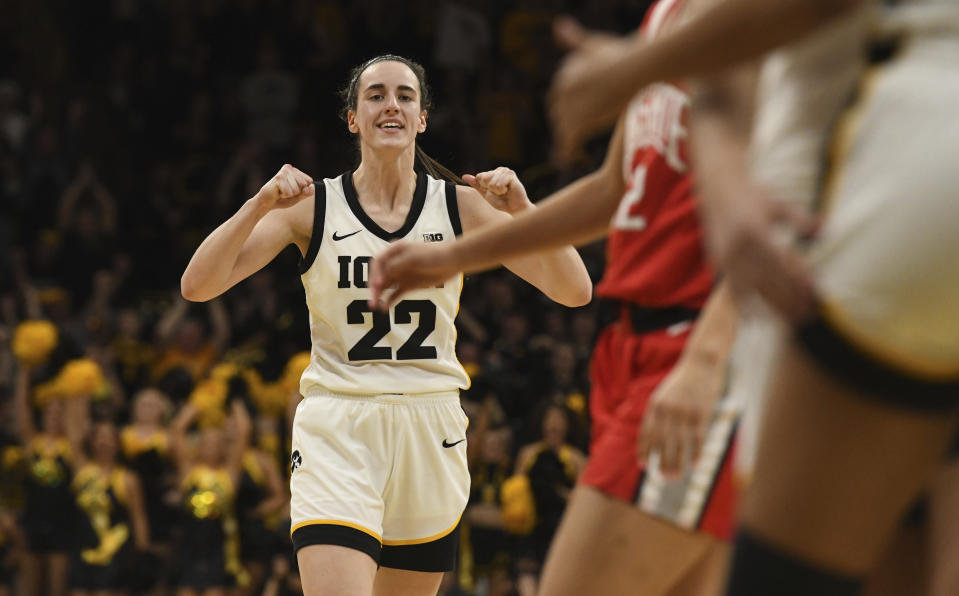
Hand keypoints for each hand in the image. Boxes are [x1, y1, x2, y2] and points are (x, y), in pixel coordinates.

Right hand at [253, 164, 313, 210]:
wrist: (266, 202)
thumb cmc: (282, 198)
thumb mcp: (298, 196)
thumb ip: (307, 192)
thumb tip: (312, 186)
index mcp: (295, 170)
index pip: (309, 181)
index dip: (302, 190)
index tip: (292, 190)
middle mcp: (289, 168)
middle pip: (304, 184)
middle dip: (296, 192)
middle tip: (285, 191)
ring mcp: (283, 172)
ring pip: (297, 189)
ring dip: (289, 194)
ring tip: (281, 191)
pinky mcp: (278, 178)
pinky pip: (289, 192)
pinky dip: (284, 195)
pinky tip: (277, 192)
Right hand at [369, 242, 458, 309]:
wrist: (452, 261)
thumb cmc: (433, 255)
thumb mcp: (413, 258)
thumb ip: (397, 265)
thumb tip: (382, 274)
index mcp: (394, 251)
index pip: (377, 262)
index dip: (375, 274)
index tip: (378, 284)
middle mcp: (394, 263)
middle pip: (379, 276)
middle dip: (374, 288)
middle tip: (372, 301)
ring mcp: (400, 275)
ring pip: (384, 286)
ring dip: (378, 296)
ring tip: (375, 307)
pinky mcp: (407, 285)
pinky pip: (394, 294)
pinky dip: (389, 301)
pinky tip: (384, 309)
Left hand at [463, 167, 531, 213]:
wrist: (513, 208)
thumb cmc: (501, 202)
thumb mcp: (485, 193)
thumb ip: (476, 184)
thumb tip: (463, 176)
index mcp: (493, 173)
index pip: (480, 176)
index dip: (484, 187)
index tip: (493, 191)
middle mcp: (499, 170)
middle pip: (484, 178)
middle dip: (490, 188)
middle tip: (499, 192)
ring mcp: (506, 171)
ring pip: (491, 182)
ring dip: (497, 191)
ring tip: (504, 192)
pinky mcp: (511, 175)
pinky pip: (499, 184)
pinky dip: (502, 190)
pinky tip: (508, 190)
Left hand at [548, 17, 636, 164]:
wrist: (635, 68)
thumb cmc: (621, 53)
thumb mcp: (594, 44)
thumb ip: (574, 39)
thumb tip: (558, 24)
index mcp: (565, 74)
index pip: (559, 94)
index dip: (564, 105)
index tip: (569, 114)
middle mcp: (563, 91)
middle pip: (559, 113)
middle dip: (563, 123)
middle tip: (567, 135)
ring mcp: (570, 107)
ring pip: (563, 128)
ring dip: (564, 139)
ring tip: (565, 153)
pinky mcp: (579, 124)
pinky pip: (568, 142)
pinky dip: (564, 152)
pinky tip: (563, 161)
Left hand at [637, 354, 722, 476]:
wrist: (701, 363)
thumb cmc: (682, 381)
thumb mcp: (664, 394)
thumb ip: (658, 414)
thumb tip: (654, 439)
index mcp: (655, 405)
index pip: (646, 432)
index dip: (644, 450)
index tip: (643, 466)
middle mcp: (667, 410)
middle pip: (662, 442)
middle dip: (661, 461)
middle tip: (663, 478)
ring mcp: (684, 412)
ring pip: (679, 443)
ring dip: (676, 463)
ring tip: (675, 477)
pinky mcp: (701, 413)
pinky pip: (697, 438)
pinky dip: (695, 453)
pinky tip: (694, 465)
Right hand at [702, 179, 817, 322]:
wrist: (716, 186)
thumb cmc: (751, 194)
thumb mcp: (779, 204)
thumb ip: (802, 219)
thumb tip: (825, 232)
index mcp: (755, 233)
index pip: (783, 265)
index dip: (800, 282)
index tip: (817, 295)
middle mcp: (739, 249)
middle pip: (769, 282)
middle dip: (790, 301)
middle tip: (809, 316)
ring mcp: (726, 258)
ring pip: (752, 291)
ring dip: (771, 308)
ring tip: (789, 323)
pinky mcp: (718, 263)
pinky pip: (732, 290)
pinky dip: (744, 307)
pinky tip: (756, 321)